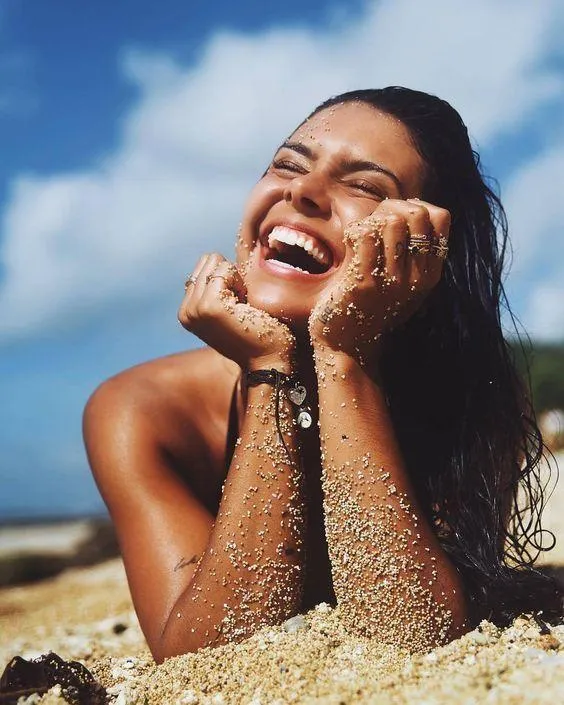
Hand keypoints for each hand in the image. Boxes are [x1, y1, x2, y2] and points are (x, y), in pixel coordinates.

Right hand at [178, 253, 294, 369]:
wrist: (269, 361)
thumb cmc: (258, 334)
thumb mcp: (228, 309)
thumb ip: (214, 289)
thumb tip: (212, 259)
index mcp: (187, 312)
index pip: (203, 267)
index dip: (227, 278)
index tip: (237, 306)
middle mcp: (186, 311)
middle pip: (207, 261)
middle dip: (230, 276)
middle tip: (242, 306)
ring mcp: (195, 309)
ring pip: (214, 262)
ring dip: (235, 280)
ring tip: (243, 307)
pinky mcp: (209, 305)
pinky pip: (224, 269)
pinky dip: (240, 282)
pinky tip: (246, 306)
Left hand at [308, 199, 449, 366]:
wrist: (345, 345)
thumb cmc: (368, 306)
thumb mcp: (401, 281)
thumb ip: (411, 251)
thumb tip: (410, 206)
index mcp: (430, 274)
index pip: (440, 217)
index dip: (415, 207)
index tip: (394, 219)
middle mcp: (416, 278)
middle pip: (416, 213)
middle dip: (390, 207)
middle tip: (372, 224)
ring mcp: (392, 281)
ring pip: (391, 221)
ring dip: (371, 220)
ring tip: (360, 236)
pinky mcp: (364, 283)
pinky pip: (365, 235)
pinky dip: (354, 232)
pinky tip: (348, 245)